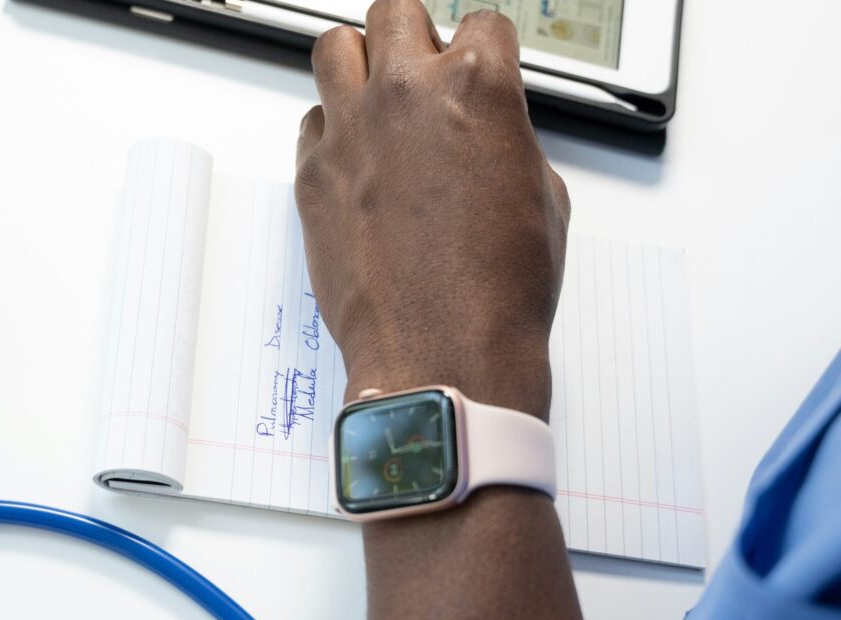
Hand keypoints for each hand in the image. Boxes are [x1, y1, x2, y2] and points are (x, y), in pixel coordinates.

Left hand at [294, 1, 569, 418]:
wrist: (442, 352)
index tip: (478, 64)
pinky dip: (331, 130)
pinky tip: (353, 158)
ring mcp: (350, 131)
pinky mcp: (312, 174)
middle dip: (414, 37)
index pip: (481, 22)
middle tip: (422, 71)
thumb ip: (507, 138)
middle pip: (395, 11)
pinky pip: (311, 122)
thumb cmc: (497, 291)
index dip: (484, 46)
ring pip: (334, 47)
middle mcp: (406, 94)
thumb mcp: (542, 196)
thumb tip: (490, 131)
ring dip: (360, 64)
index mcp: (477, 87)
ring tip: (376, 98)